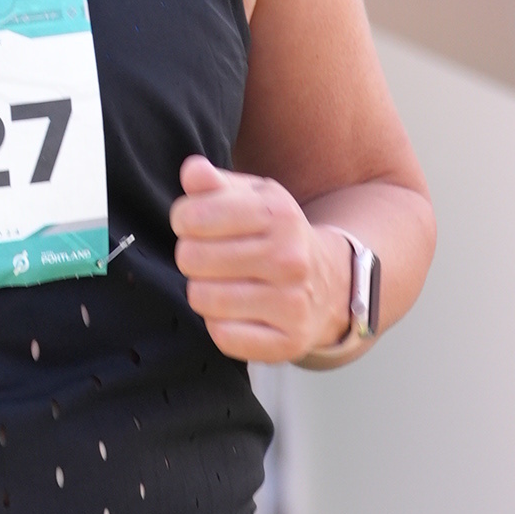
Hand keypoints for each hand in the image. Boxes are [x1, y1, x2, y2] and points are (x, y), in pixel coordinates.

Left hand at [171, 154, 349, 363]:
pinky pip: (223, 335)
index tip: (196, 225)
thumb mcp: (253, 199)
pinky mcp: (288, 342)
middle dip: (192, 257)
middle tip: (210, 259)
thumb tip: (192, 171)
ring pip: (203, 299)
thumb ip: (215, 184)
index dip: (184, 220)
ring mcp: (291, 303)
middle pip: (192, 259)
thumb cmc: (276, 236)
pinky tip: (237, 312)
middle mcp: (290, 258)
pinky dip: (221, 325)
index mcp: (279, 214)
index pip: (195, 217)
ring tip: (222, 284)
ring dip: (203, 292)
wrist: (330, 284)